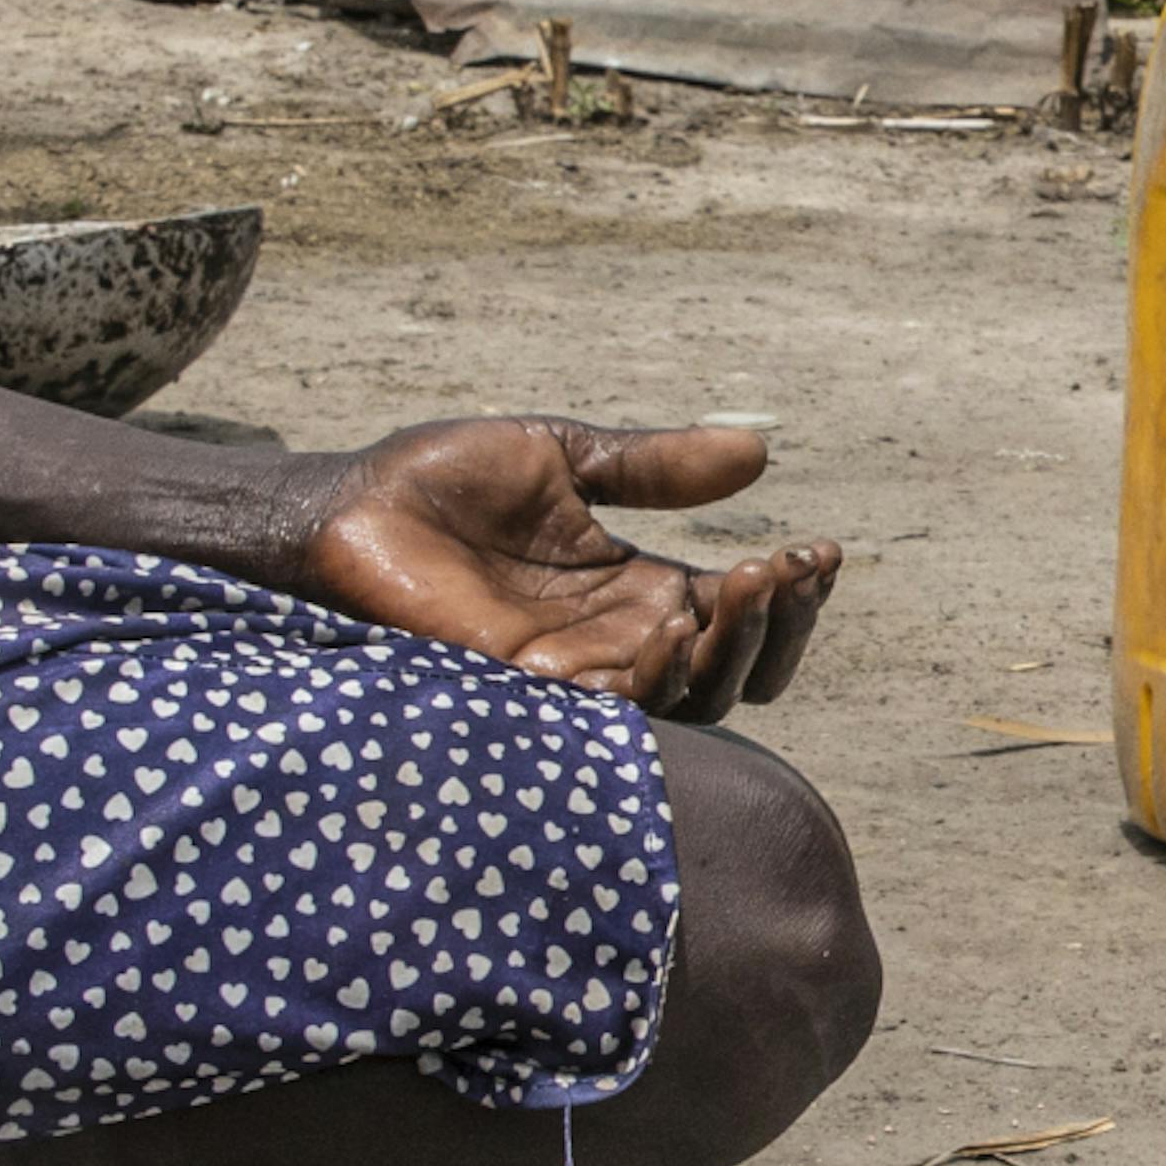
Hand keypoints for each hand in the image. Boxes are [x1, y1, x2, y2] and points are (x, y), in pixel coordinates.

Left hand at [281, 418, 836, 720]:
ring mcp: (581, 672)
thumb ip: (654, 465)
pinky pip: (619, 712)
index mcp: (635, 585)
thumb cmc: (437, 482)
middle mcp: (619, 639)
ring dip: (733, 645)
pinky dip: (657, 675)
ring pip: (694, 696)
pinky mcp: (533, 695)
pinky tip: (668, 624)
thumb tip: (760, 453)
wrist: (346, 510)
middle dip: (779, 623)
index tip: (820, 549)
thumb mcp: (563, 455)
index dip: (791, 592)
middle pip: (737, 667)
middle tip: (784, 567)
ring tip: (743, 580)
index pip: (738, 611)